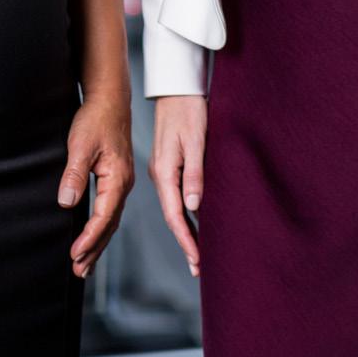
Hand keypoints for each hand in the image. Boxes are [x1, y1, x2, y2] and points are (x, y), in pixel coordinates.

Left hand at [57, 96, 133, 279]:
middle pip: (110, 225)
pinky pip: (110, 209)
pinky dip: (101, 227)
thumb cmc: (96, 119)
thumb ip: (74, 175)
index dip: (89, 238)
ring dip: (98, 242)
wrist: (110, 99)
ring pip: (111, 219)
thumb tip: (66, 203)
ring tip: (85, 264)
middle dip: (95, 249)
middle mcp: (124, 184)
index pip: (103, 217)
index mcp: (118, 178)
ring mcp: (122, 181)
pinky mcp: (117, 177)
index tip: (74, 255)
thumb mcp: (81, 145)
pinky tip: (94, 235)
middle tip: (79, 271)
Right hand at [149, 95, 206, 277]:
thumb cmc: (188, 110)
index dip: (186, 240)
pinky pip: (175, 196)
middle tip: (198, 268)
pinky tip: (192, 222)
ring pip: (174, 207)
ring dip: (185, 230)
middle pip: (173, 216)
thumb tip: (193, 207)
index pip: (175, 215)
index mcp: (164, 171)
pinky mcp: (168, 164)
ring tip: (196, 253)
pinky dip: (183, 213)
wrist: (177, 88)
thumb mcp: (195, 141)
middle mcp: (160, 174)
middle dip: (185, 242)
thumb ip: (195, 174)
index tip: (196, 261)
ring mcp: (163, 170)